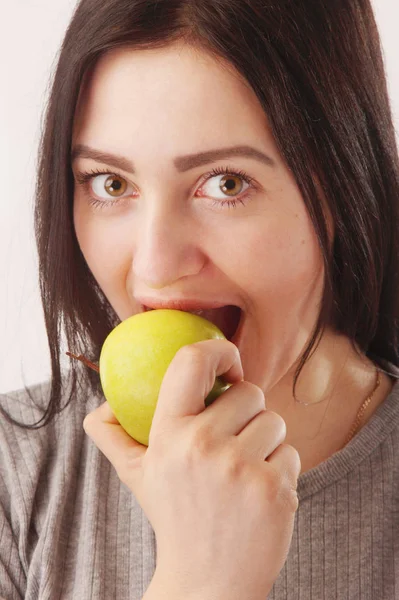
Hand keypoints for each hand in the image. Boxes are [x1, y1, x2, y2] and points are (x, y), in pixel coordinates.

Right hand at [84, 339, 300, 599]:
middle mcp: (202, 446)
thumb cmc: (174, 515)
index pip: (190, 362)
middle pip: (249, 391)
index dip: (217, 349)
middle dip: (246, 411)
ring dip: (265, 441)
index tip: (229, 363)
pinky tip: (258, 494)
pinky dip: (280, 468)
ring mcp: (241, 469)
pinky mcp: (275, 489)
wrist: (207, 582)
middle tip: (232, 441)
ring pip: (274, 420)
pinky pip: (290, 451)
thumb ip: (112, 435)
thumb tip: (102, 404)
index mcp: (168, 433)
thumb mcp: (136, 475)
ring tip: (243, 472)